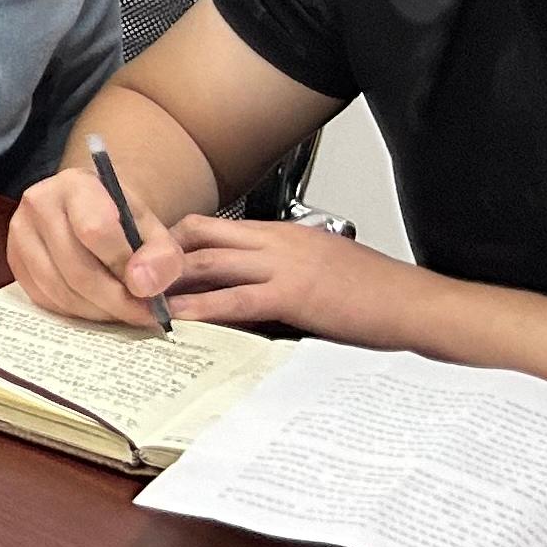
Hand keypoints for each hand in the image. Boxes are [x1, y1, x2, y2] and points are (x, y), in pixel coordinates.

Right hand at [5, 167, 187, 329]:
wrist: (91, 212)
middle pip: (77, 268)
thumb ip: (161, 256)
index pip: (95, 231)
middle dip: (116, 300)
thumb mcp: (153, 229)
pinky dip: (77, 312)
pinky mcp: (14, 260)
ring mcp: (20, 232)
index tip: (149, 290)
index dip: (124, 267)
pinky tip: (98, 306)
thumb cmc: (123, 220)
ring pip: (60, 290)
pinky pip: (45, 299)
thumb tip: (145, 288)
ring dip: (98, 311)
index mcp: (76, 185)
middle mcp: (39, 203)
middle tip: (143, 314)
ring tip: (123, 310)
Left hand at [155, 212, 433, 343]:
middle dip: (160, 253)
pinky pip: (237, 299)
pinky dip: (203, 309)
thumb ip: (283, 274)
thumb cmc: (379, 294)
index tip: (150, 258)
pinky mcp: (296, 295)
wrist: (418, 305)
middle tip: (128, 273)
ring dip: (170, 278)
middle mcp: (278, 241)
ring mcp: (285, 265)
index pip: (214, 227)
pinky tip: (180, 319)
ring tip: (138, 294)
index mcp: (284, 233)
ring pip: (210, 262)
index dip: (176, 241)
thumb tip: (250, 292)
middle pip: (200, 235)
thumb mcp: (323, 270)